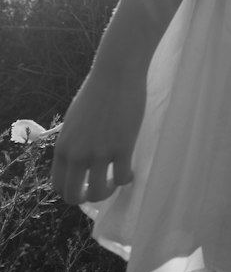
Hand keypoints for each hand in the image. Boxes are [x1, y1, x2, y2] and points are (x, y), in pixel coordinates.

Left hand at [51, 68, 145, 204]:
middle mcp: (77, 154)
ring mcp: (99, 152)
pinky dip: (127, 179)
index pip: (58, 185)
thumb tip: (78, 159)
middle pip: (74, 196)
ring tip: (116, 179)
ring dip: (108, 191)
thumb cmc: (97, 92)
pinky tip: (131, 170)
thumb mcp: (73, 121)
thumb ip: (72, 142)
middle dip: (88, 197)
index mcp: (62, 147)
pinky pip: (123, 178)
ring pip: (99, 192)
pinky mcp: (122, 147)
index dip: (73, 190)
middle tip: (101, 186)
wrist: (116, 74)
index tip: (86, 183)